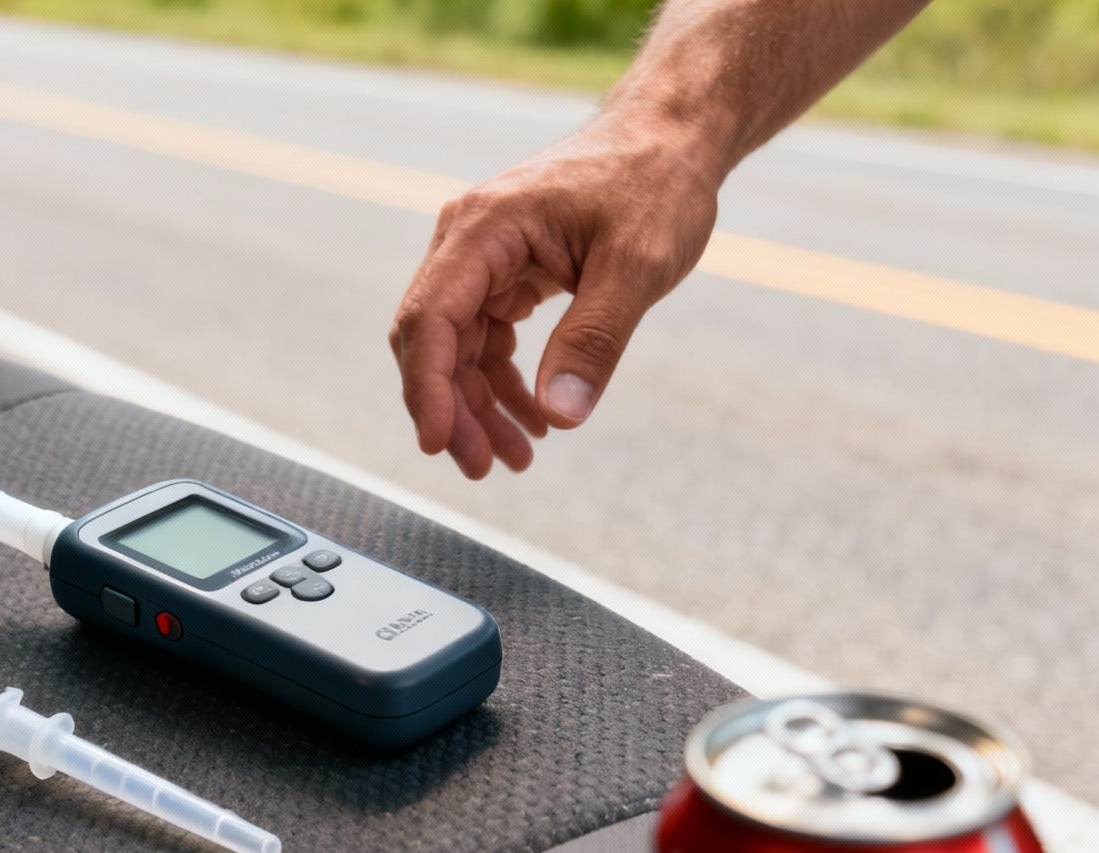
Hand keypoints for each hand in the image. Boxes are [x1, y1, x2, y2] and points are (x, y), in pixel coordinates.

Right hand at [389, 122, 721, 477]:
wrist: (672, 138)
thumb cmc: (656, 183)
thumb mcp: (638, 265)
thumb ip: (595, 339)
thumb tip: (561, 413)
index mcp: (485, 227)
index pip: (429, 317)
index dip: (427, 388)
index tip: (440, 444)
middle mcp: (469, 241)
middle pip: (431, 341)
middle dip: (452, 410)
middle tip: (485, 468)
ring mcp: (484, 258)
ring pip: (456, 348)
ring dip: (477, 407)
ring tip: (516, 459)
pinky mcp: (505, 272)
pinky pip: (486, 339)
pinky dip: (502, 383)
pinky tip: (536, 418)